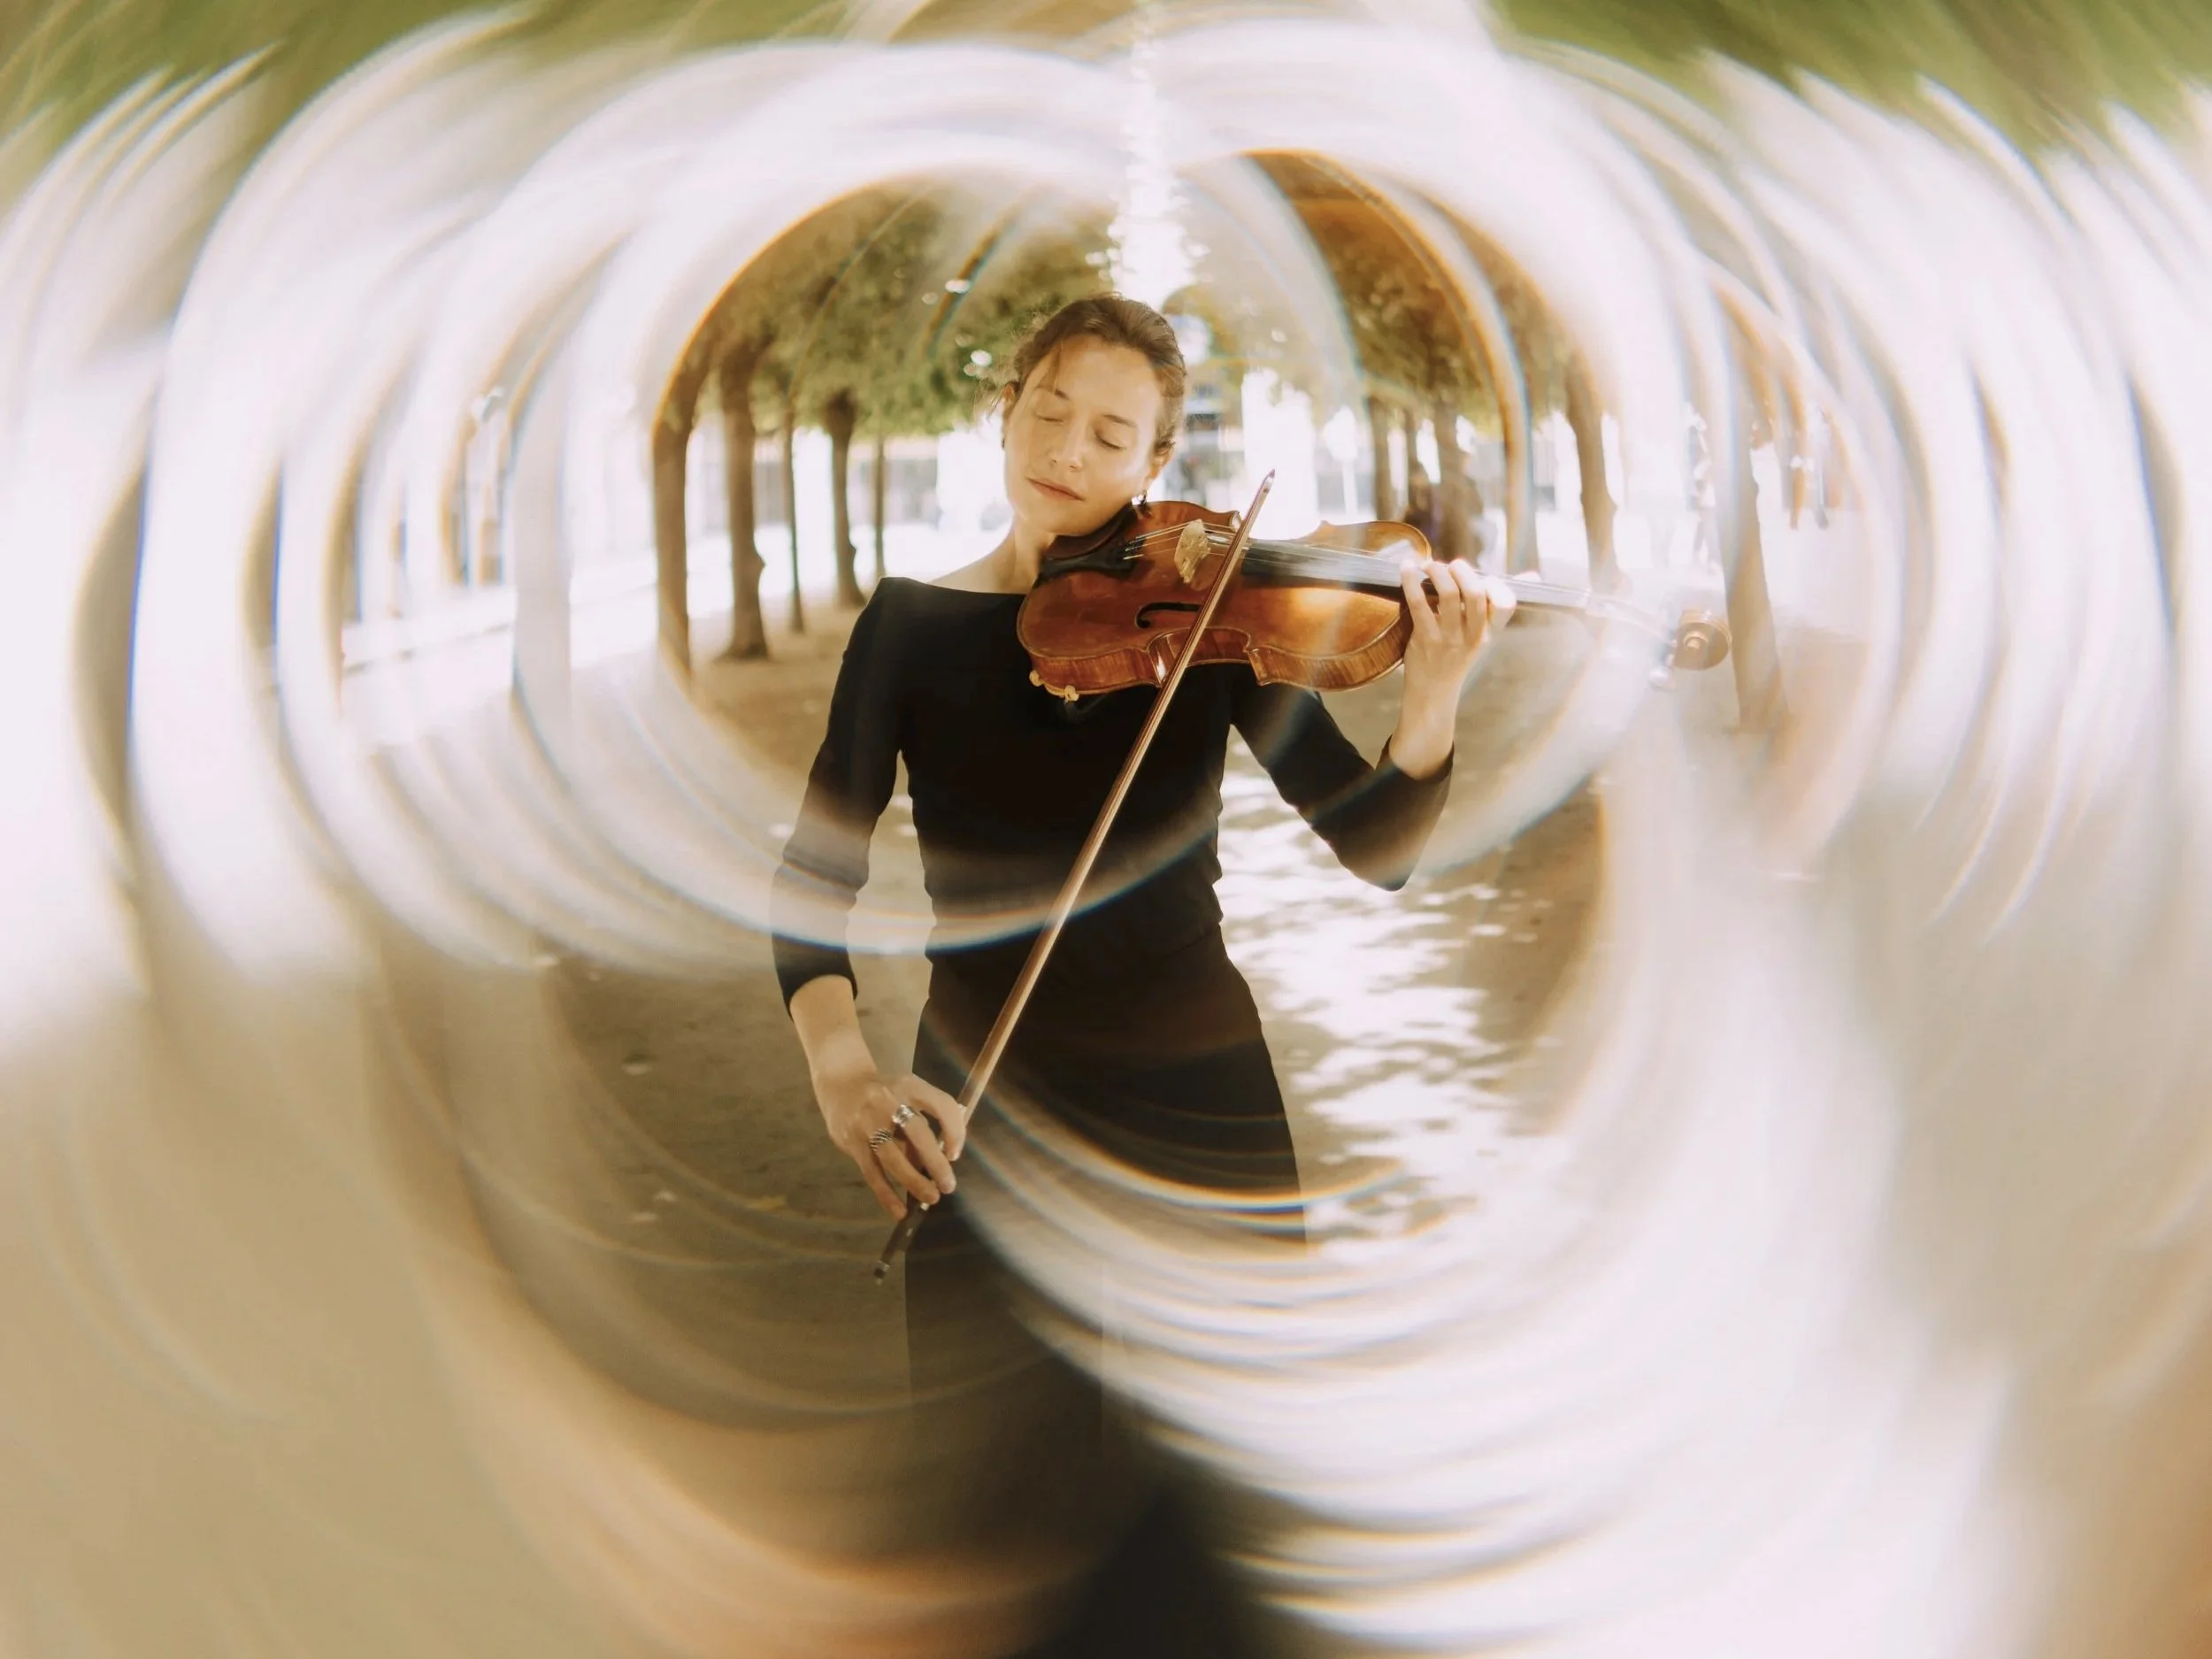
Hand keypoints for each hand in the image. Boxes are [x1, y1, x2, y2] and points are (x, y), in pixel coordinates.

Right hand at [810, 1050, 966, 1219]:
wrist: (841, 1083)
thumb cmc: (885, 1094)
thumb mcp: (907, 1095)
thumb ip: (923, 1123)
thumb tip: (940, 1162)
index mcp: (910, 1086)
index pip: (942, 1105)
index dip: (955, 1130)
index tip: (955, 1154)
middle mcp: (888, 1101)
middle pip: (918, 1132)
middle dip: (936, 1162)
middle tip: (948, 1185)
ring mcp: (867, 1122)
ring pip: (893, 1157)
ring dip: (914, 1181)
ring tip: (931, 1197)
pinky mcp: (851, 1141)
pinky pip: (872, 1172)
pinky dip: (886, 1193)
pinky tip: (899, 1210)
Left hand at [1392, 559, 1514, 778]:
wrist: (1433, 693)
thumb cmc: (1456, 658)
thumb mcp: (1482, 635)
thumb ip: (1496, 605)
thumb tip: (1532, 575)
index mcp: (1489, 632)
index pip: (1505, 604)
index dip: (1496, 584)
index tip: (1483, 578)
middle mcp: (1472, 635)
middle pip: (1474, 593)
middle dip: (1462, 570)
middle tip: (1451, 566)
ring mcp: (1448, 637)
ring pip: (1447, 594)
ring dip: (1436, 571)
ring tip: (1428, 566)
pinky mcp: (1425, 638)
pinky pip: (1418, 603)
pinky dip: (1410, 581)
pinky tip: (1405, 569)